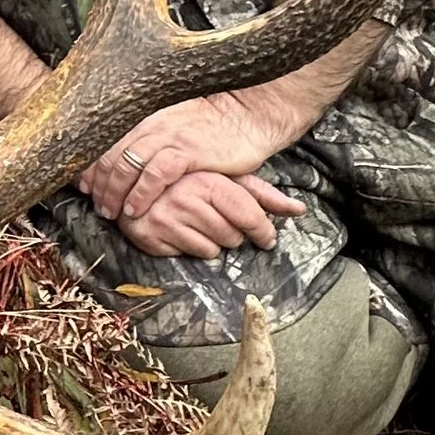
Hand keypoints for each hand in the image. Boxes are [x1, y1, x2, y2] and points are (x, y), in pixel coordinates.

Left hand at [78, 89, 305, 257]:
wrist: (250, 113)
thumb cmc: (214, 123)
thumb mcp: (175, 123)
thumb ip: (150, 135)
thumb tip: (126, 155)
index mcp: (145, 115)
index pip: (104, 139)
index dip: (90, 164)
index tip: (83, 185)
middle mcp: (151, 123)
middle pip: (109, 153)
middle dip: (98, 183)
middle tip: (96, 204)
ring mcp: (169, 135)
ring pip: (126, 164)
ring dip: (114, 192)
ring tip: (110, 212)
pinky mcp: (188, 150)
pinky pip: (155, 174)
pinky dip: (140, 194)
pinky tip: (135, 210)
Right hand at [108, 167, 304, 258]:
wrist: (133, 180)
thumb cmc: (189, 179)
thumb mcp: (226, 178)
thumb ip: (263, 194)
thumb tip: (300, 209)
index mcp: (206, 180)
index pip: (247, 213)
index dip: (263, 230)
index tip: (267, 238)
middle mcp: (186, 199)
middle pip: (232, 235)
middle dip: (234, 234)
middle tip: (221, 222)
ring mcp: (166, 219)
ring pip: (213, 249)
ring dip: (214, 242)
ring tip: (200, 224)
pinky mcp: (151, 237)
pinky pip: (190, 255)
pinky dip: (193, 247)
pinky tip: (184, 231)